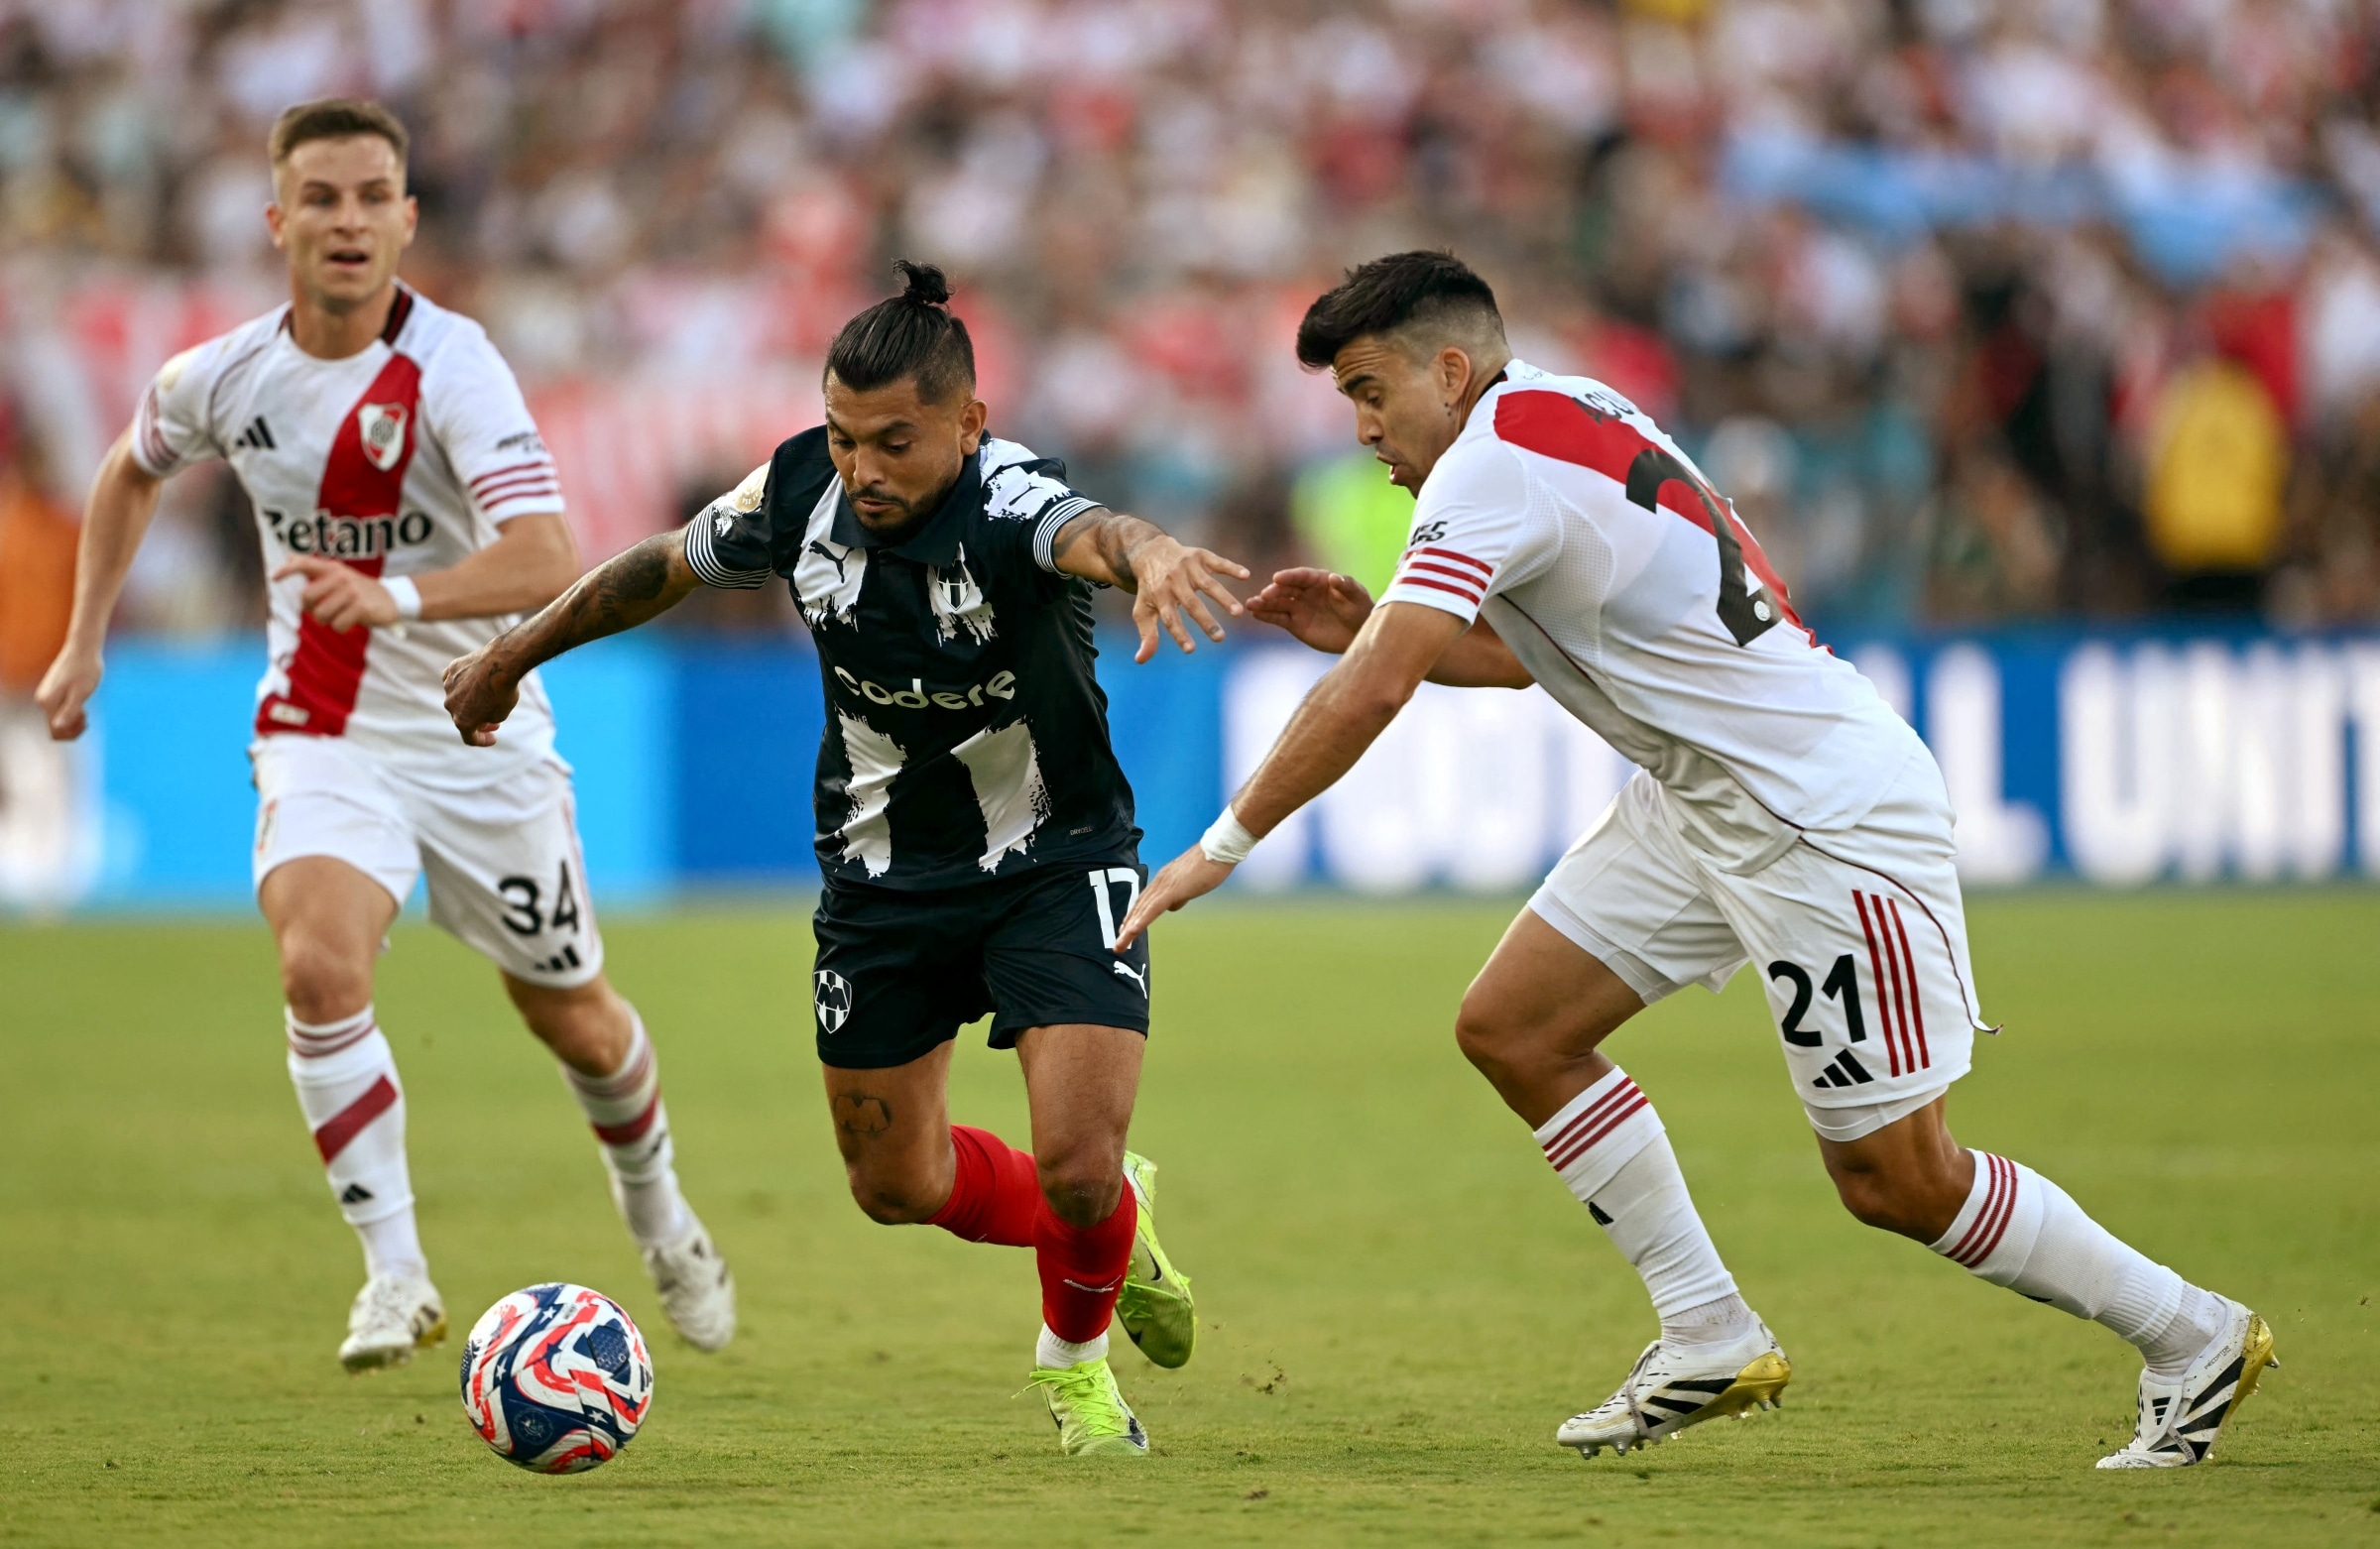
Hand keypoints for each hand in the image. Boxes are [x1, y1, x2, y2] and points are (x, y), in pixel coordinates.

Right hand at [35, 645, 102, 740]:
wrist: (83, 649)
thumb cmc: (85, 669)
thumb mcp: (81, 693)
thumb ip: (69, 711)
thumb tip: (57, 728)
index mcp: (48, 702)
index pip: (55, 732)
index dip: (72, 733)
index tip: (86, 720)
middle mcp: (42, 700)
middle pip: (55, 728)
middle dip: (73, 728)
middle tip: (87, 716)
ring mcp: (46, 696)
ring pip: (57, 720)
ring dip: (72, 721)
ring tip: (85, 710)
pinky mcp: (52, 692)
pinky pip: (59, 711)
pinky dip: (71, 713)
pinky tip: (82, 706)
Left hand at [274, 555, 398, 631]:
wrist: (391, 598)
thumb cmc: (358, 589)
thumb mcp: (339, 575)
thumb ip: (315, 569)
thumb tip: (290, 557)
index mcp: (332, 568)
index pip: (304, 564)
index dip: (287, 570)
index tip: (274, 578)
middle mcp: (340, 577)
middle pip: (306, 598)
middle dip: (311, 609)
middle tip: (323, 609)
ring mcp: (351, 592)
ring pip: (321, 615)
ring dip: (327, 620)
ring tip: (339, 615)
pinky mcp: (361, 607)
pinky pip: (338, 625)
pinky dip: (341, 627)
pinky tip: (350, 621)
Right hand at [442, 643, 519, 746]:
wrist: (500, 663)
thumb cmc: (504, 691)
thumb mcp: (500, 713)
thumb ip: (486, 718)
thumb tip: (479, 712)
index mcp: (462, 721)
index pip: (470, 738)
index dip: (483, 740)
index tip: (493, 737)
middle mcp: (451, 706)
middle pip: (462, 717)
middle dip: (478, 721)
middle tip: (492, 721)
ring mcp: (448, 687)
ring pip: (457, 698)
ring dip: (469, 701)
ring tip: (485, 698)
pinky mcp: (450, 671)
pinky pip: (454, 681)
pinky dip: (463, 684)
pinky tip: (474, 682)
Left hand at [1112, 844, 1233, 950]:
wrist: (1219, 849)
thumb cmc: (1210, 864)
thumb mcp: (1192, 883)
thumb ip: (1180, 895)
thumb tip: (1173, 906)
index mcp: (1164, 879)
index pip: (1144, 900)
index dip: (1134, 915)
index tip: (1125, 928)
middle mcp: (1160, 881)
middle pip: (1139, 906)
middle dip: (1127, 925)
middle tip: (1118, 943)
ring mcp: (1165, 885)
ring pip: (1142, 910)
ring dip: (1129, 929)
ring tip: (1120, 945)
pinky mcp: (1172, 889)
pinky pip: (1152, 909)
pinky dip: (1140, 921)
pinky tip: (1132, 932)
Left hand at [1128, 537, 1250, 662]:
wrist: (1150, 551)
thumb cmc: (1150, 587)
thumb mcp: (1143, 610)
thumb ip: (1147, 635)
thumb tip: (1140, 661)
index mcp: (1160, 596)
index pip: (1170, 618)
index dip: (1179, 633)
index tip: (1191, 649)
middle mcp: (1174, 581)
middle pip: (1191, 603)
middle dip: (1206, 621)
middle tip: (1220, 638)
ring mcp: (1188, 567)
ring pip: (1208, 584)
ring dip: (1224, 597)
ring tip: (1239, 612)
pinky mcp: (1200, 556)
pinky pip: (1218, 562)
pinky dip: (1232, 568)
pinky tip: (1246, 575)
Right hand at [1246, 567, 1372, 653]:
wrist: (1358, 633)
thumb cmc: (1360, 609)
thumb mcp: (1357, 597)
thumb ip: (1346, 586)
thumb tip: (1334, 577)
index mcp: (1319, 580)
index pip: (1301, 576)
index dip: (1289, 576)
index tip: (1277, 578)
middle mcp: (1305, 592)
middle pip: (1286, 589)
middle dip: (1274, 591)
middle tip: (1263, 595)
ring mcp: (1299, 607)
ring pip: (1279, 604)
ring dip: (1264, 604)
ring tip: (1250, 605)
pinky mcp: (1295, 623)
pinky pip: (1279, 618)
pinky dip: (1267, 616)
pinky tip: (1255, 614)